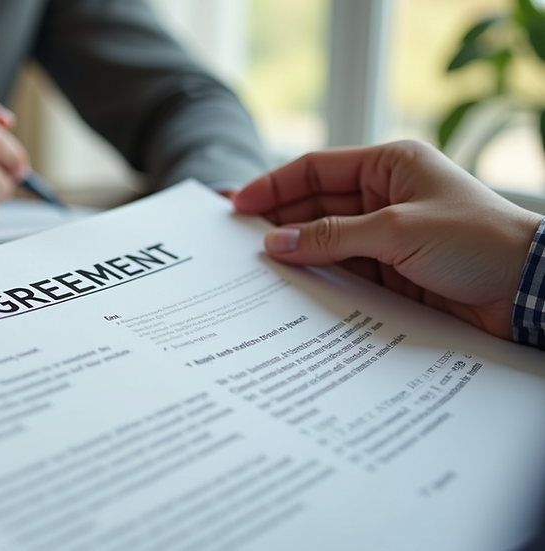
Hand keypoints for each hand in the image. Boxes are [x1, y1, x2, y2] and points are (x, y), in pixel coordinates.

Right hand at [233, 140, 542, 339]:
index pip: (317, 169)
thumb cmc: (478, 241)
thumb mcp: (396, 231)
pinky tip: (293, 287)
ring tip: (256, 268)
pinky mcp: (393, 271)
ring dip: (296, 252)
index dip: (274, 185)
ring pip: (326, 240)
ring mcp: (387, 234)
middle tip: (237, 242)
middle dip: (279, 221)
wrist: (529, 290)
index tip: (238, 205)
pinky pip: (344, 270)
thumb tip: (276, 243)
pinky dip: (319, 277)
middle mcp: (385, 195)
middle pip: (316, 205)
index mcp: (390, 164)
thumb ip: (332, 237)